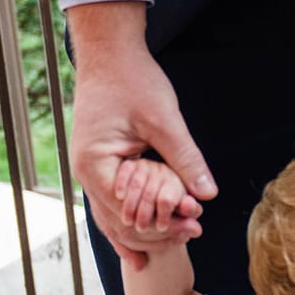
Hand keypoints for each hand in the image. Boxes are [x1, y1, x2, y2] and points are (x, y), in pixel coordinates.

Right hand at [65, 2, 215, 267]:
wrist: (109, 52)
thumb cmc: (133, 79)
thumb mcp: (163, 120)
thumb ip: (184, 159)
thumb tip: (208, 195)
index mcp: (95, 166)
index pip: (128, 214)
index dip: (161, 224)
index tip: (192, 228)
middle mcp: (86, 174)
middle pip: (119, 222)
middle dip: (155, 232)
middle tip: (191, 237)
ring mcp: (90, 170)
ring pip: (114, 215)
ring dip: (146, 228)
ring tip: (177, 242)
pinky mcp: (100, 164)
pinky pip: (115, 200)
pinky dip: (133, 216)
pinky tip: (148, 235)